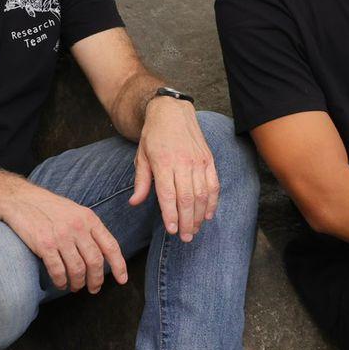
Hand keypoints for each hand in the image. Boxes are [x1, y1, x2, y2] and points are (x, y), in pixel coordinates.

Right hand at [0, 182, 127, 292]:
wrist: (20, 199)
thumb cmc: (48, 207)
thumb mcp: (75, 211)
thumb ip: (89, 229)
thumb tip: (102, 253)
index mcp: (88, 218)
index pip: (110, 246)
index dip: (119, 265)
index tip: (122, 280)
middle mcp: (77, 227)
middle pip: (95, 262)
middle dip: (96, 280)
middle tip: (93, 288)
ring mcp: (61, 236)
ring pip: (77, 269)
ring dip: (78, 283)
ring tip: (75, 286)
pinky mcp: (44, 244)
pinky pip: (58, 270)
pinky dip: (61, 281)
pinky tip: (61, 283)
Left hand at [131, 99, 219, 240]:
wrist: (172, 111)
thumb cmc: (153, 135)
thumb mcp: (141, 156)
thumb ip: (141, 181)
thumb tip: (135, 203)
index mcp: (163, 162)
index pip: (168, 194)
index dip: (171, 215)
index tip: (171, 230)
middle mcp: (183, 162)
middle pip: (187, 198)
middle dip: (187, 221)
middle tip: (185, 238)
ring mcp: (198, 161)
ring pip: (202, 194)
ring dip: (199, 215)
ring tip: (194, 230)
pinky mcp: (209, 160)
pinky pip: (213, 185)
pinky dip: (212, 202)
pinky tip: (207, 214)